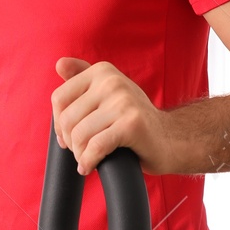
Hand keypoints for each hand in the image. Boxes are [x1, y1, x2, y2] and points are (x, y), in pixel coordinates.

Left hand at [51, 58, 171, 175]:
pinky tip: (90, 166)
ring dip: (80, 154)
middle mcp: (112, 81)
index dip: (59, 123)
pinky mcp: (131, 124)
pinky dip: (89, 161)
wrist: (170, 138)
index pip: (59, 98)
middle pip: (68, 119)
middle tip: (82, 151)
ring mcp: (123, 101)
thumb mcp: (107, 93)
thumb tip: (59, 64)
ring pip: (80, 135)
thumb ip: (82, 77)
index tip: (68, 136)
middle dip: (70, 142)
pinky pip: (96, 147)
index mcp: (102, 71)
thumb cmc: (132, 120)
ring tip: (88, 158)